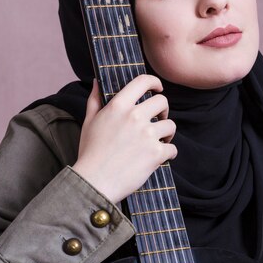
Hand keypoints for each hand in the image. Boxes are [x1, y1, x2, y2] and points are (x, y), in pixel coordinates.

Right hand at [72, 74, 176, 203]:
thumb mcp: (89, 121)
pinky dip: (169, 153)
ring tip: (159, 140)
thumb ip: (95, 99)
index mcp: (118, 106)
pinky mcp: (155, 154)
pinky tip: (161, 156)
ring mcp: (146, 135)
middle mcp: (134, 116)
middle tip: (158, 119)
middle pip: (162, 102)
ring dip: (167, 132)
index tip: (157, 88)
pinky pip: (172, 148)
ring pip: (170, 125)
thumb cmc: (90, 152)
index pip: (143, 81)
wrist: (94, 182)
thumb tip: (97, 81)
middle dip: (163, 110)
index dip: (154, 82)